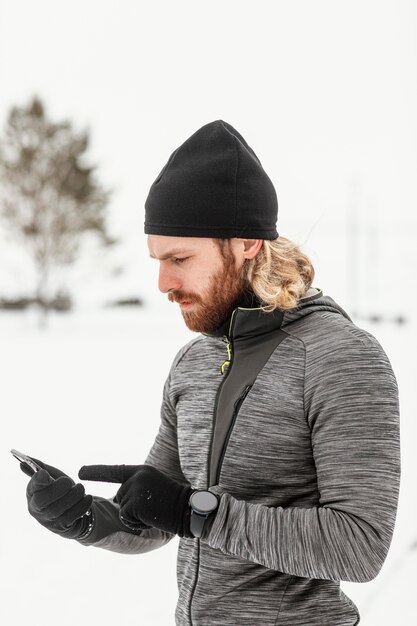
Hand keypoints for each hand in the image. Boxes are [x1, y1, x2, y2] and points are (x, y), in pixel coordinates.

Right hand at [21, 456, 92, 539]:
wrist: (72, 513)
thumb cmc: (58, 492)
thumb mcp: (51, 478)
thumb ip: (39, 468)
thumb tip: (22, 462)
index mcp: (32, 494)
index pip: (31, 488)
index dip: (37, 481)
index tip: (45, 473)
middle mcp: (37, 509)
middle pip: (42, 501)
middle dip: (57, 489)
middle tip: (69, 481)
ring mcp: (49, 520)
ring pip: (59, 509)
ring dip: (73, 495)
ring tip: (80, 488)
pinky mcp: (63, 526)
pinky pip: (73, 515)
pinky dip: (83, 504)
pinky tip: (87, 497)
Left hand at [78, 463, 193, 537]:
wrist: (187, 509)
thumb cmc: (174, 502)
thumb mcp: (154, 486)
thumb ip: (136, 487)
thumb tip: (118, 499)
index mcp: (141, 470)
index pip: (116, 471)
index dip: (97, 471)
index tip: (79, 472)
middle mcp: (136, 476)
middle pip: (120, 496)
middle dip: (132, 507)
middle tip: (154, 506)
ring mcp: (134, 489)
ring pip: (122, 509)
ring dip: (136, 516)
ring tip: (154, 511)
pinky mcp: (134, 503)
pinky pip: (126, 518)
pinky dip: (137, 523)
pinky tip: (152, 517)